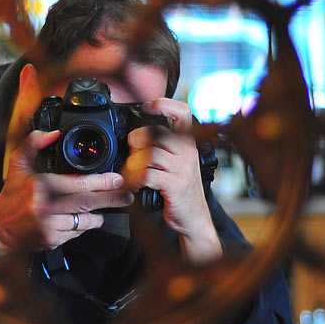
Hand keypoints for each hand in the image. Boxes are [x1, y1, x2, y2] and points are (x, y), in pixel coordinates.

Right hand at [0, 130, 133, 255]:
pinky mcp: (52, 241)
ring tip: (103, 208)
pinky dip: (82, 226)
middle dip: (111, 199)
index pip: (77, 184)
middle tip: (126, 196)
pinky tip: (79, 219)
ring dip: (97, 215)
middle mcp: (47, 208)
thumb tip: (53, 134)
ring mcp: (50, 227)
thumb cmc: (10, 196)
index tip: (116, 180)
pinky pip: (76, 233)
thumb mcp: (18, 165)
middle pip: (88, 203)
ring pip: (85, 221)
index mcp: (41, 187)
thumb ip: (33, 144)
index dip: (101, 182)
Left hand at [124, 99, 221, 262]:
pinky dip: (134, 180)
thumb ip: (162, 148)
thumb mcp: (175, 165)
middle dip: (136, 142)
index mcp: (188, 143)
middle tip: (133, 157)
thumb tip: (134, 136)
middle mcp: (188, 152)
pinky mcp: (175, 185)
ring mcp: (183, 168)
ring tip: (131, 174)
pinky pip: (147, 174)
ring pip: (148, 154)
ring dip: (132, 164)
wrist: (194, 220)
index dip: (164, 104)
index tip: (147, 107)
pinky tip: (134, 186)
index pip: (183, 112)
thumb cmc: (180, 191)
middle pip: (155, 133)